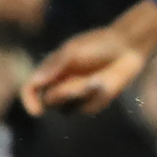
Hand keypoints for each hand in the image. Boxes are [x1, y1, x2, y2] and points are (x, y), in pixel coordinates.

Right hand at [22, 27, 149, 116]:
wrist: (127, 47)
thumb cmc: (98, 44)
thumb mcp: (74, 50)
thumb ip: (55, 65)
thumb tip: (35, 81)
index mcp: (50, 70)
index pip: (31, 89)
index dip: (29, 101)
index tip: (37, 112)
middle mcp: (58, 84)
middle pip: (48, 101)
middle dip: (62, 94)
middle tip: (80, 84)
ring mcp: (74, 96)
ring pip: (65, 109)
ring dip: (79, 96)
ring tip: (97, 79)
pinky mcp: (90, 103)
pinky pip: (85, 108)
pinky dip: (93, 97)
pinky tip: (105, 82)